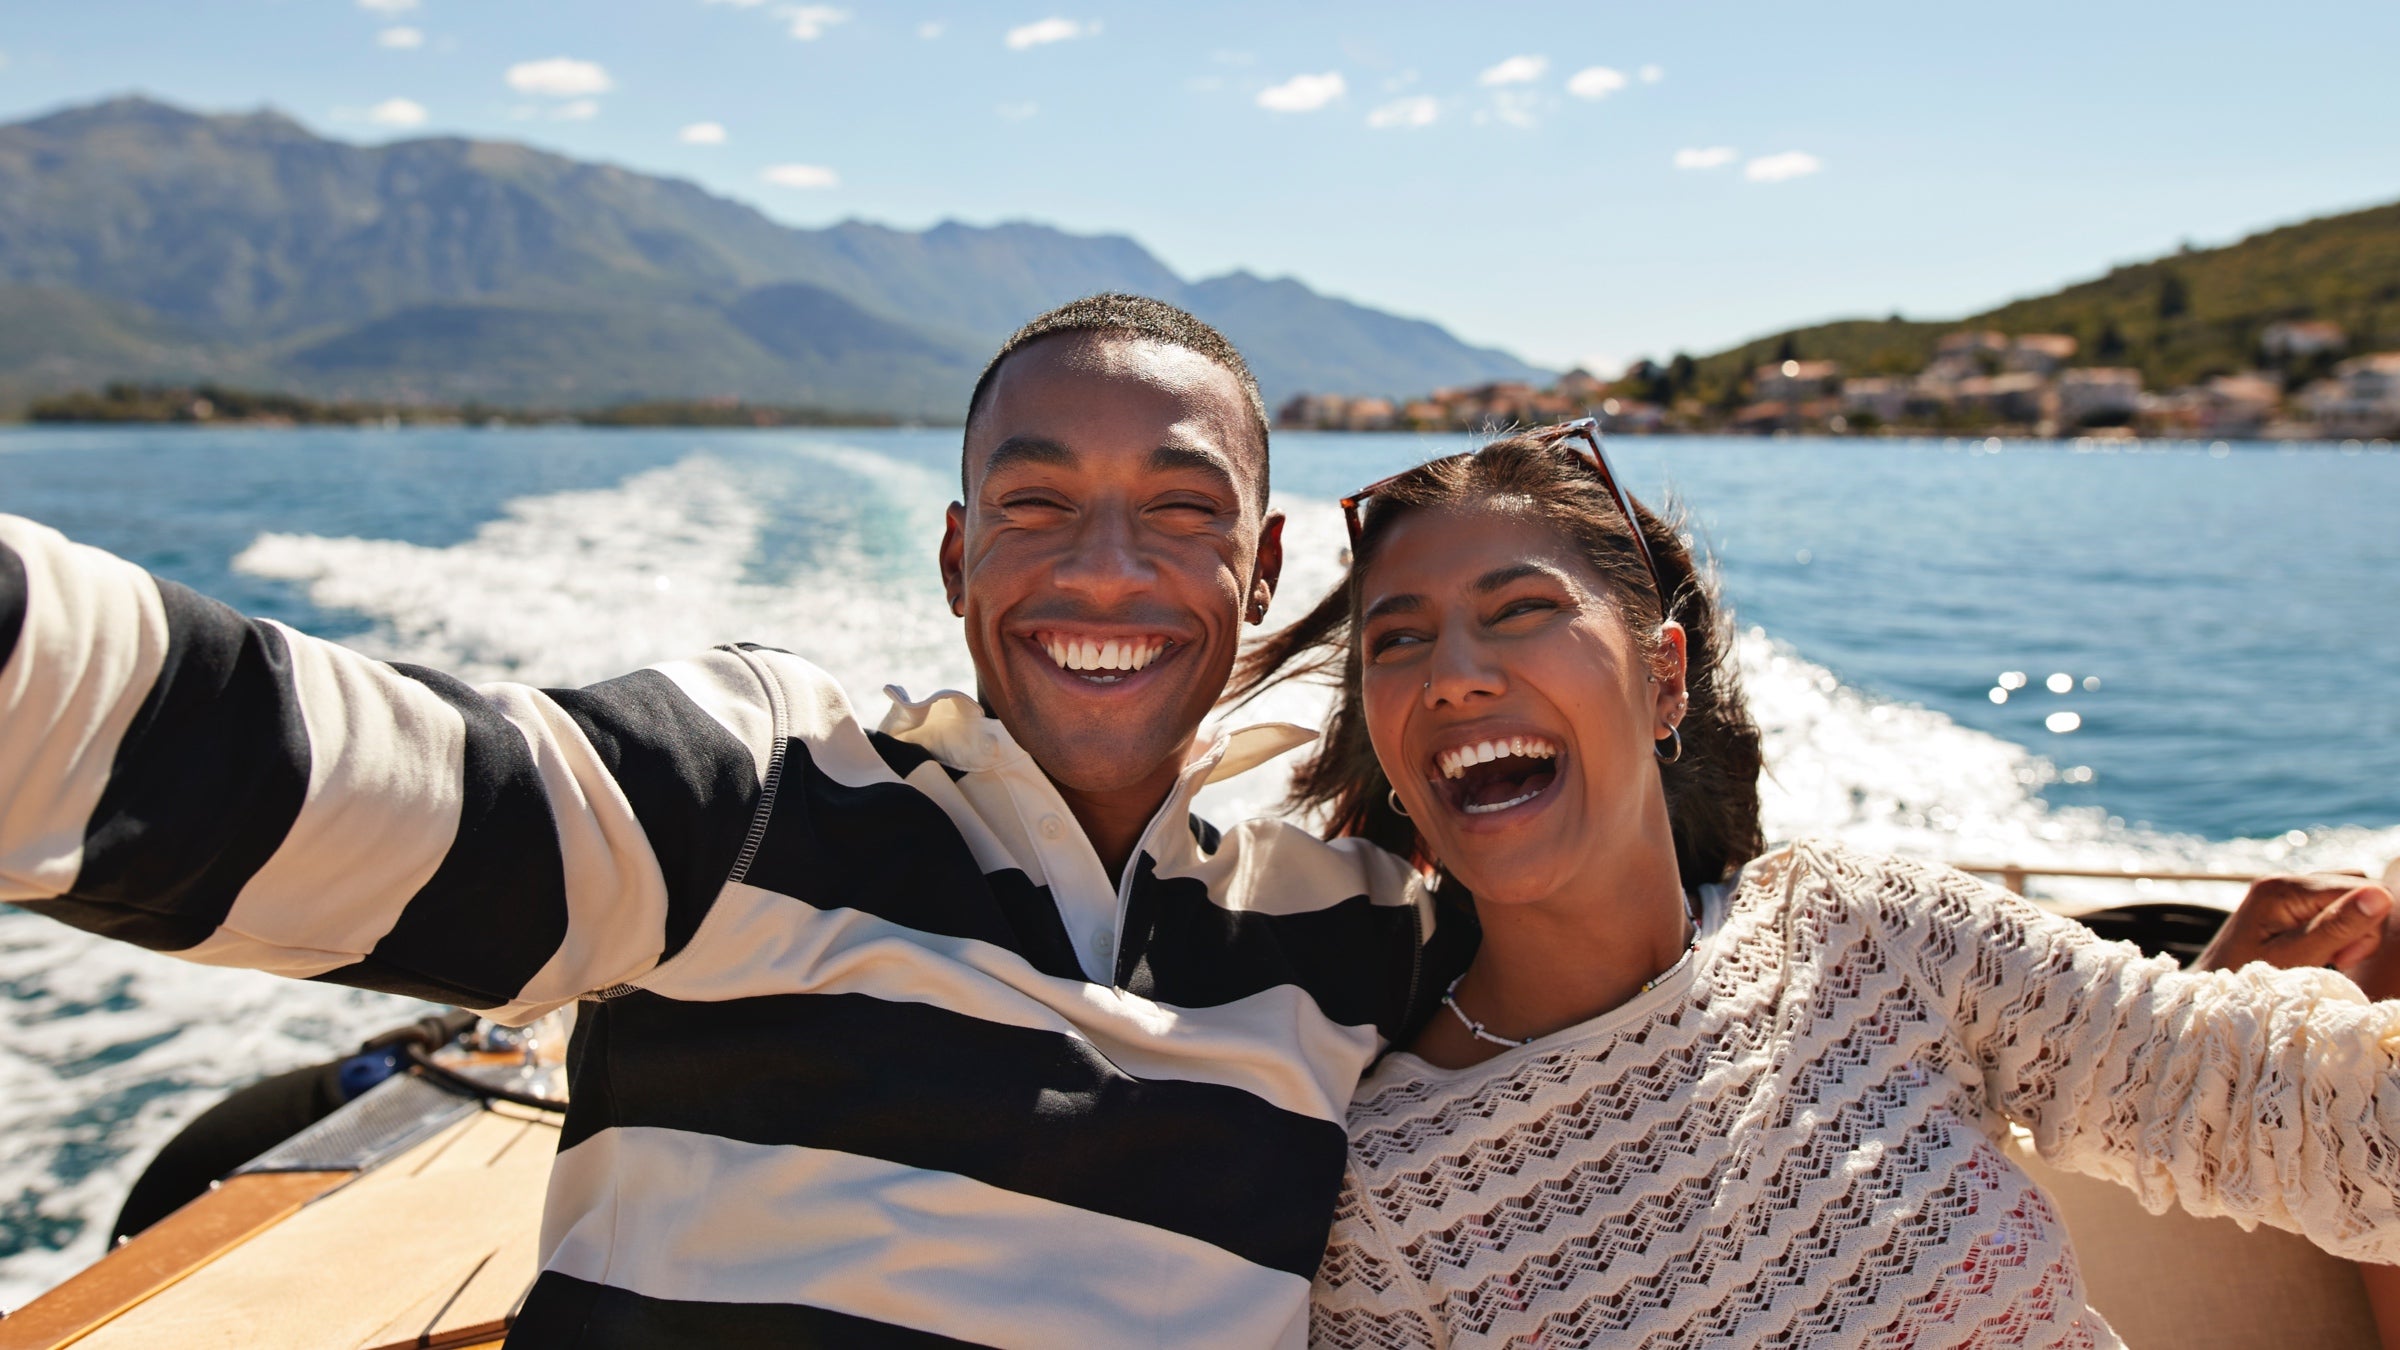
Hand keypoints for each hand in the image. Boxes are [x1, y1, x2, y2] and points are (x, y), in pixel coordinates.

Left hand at [2195, 871, 2392, 973]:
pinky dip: (2338, 927)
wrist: (2210, 991)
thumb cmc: (2248, 980)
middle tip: (2338, 960)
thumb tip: (2381, 896)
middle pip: (2358, 885)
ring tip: (2329, 957)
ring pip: (2348, 893)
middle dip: (2360, 925)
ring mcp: (2284, 889)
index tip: (2344, 960)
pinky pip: (2332, 903)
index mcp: (2283, 888)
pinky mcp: (2287, 902)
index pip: (2362, 887)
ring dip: (2351, 927)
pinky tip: (2321, 950)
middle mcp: (2283, 879)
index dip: (2367, 926)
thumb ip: (2336, 927)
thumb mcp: (2295, 958)